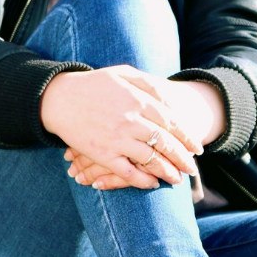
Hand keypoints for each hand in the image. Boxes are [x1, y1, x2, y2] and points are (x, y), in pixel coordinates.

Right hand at [41, 66, 203, 188]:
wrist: (59, 98)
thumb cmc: (94, 84)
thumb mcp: (124, 73)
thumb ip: (150, 84)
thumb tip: (172, 99)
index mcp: (139, 101)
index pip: (172, 123)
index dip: (187, 138)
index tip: (197, 148)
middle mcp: (131, 121)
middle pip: (166, 144)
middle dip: (183, 159)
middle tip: (193, 169)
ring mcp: (117, 139)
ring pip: (151, 160)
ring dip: (168, 172)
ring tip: (177, 179)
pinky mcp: (103, 154)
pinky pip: (128, 172)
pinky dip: (143, 180)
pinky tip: (152, 184)